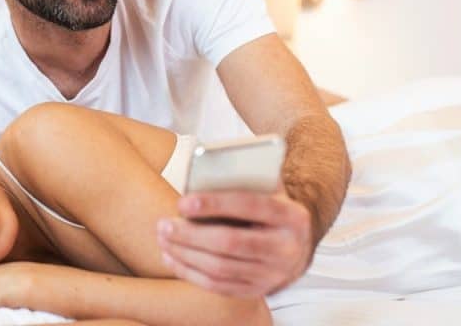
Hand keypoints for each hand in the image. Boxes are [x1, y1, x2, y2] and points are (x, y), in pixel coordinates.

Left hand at [156, 187, 311, 297]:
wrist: (297, 246)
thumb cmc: (270, 208)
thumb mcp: (267, 188)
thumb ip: (244, 178)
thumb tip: (202, 170)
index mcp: (291, 215)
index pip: (250, 206)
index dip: (214, 203)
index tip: (182, 202)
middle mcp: (286, 249)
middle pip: (230, 242)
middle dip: (191, 234)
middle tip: (163, 224)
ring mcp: (273, 274)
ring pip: (220, 267)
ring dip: (184, 253)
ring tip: (163, 238)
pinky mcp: (258, 291)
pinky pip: (218, 286)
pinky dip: (190, 272)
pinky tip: (171, 257)